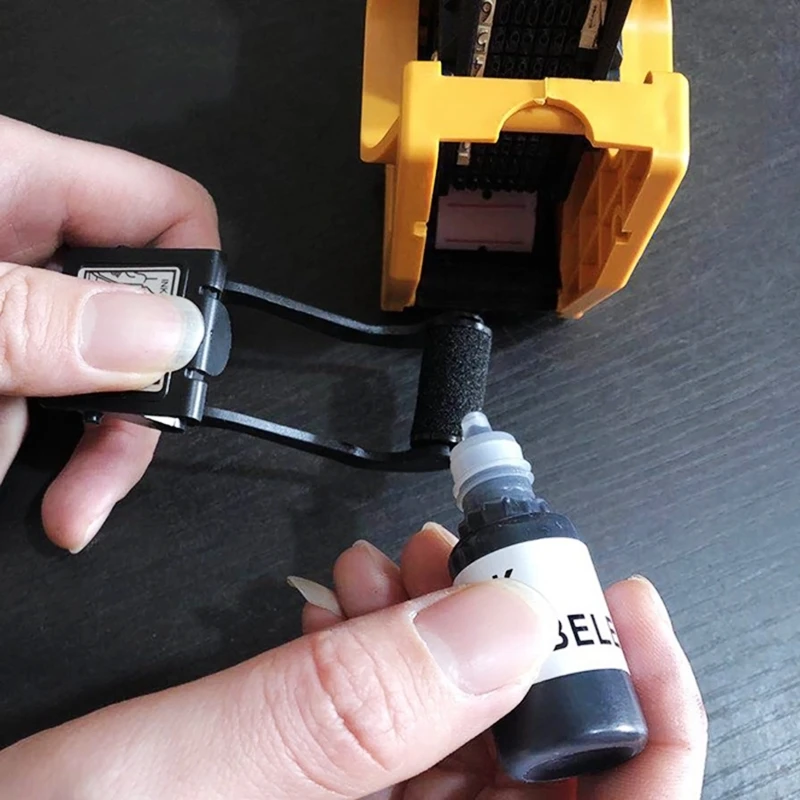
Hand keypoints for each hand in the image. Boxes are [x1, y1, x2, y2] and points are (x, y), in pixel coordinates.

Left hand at [0, 115, 218, 551]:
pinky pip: (26, 408)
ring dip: (40, 444)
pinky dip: (7, 448)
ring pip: (77, 385)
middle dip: (109, 411)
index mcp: (14, 181)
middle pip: (135, 324)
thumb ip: (35, 318)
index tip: (174, 376)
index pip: (169, 213)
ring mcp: (4, 303)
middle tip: (89, 483)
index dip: (196, 291)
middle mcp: (17, 241)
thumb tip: (169, 338)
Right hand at [0, 524, 706, 798]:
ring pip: (465, 724)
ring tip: (399, 564)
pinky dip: (387, 646)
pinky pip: (399, 722)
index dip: (648, 715)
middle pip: (539, 754)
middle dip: (516, 631)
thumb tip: (507, 625)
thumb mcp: (196, 779)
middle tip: (479, 551)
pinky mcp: (333, 798)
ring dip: (443, 624)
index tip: (619, 604)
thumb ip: (356, 712)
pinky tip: (351, 603)